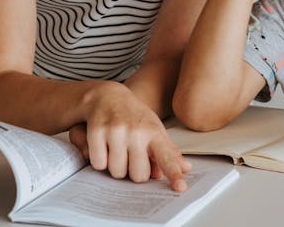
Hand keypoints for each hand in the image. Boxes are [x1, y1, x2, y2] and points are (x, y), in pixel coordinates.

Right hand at [77, 81, 192, 190]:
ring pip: (117, 172)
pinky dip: (99, 160)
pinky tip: (103, 145)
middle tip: (131, 157)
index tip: (181, 187)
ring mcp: (116, 131)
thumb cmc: (134, 117)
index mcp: (154, 132)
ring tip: (117, 149)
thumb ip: (169, 151)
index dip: (174, 174)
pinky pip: (98, 164)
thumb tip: (186, 168)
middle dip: (134, 172)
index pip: (167, 157)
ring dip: (116, 167)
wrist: (107, 95)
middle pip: (138, 175)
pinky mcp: (97, 131)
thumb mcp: (154, 129)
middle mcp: (137, 132)